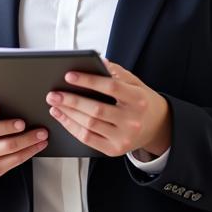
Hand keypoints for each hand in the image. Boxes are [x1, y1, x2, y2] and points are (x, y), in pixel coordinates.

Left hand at [45, 59, 171, 158]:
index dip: (89, 81)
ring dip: (67, 114)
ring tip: (54, 104)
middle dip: (71, 100)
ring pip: (89, 125)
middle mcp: (132, 120)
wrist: (158, 128)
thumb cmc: (142, 103)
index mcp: (138, 100)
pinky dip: (71, 127)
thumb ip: (118, 73)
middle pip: (96, 110)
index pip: (111, 88)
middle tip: (53, 94)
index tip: (69, 76)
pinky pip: (88, 138)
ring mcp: (124, 138)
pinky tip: (62, 117)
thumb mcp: (136, 84)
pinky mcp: (114, 150)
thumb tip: (99, 61)